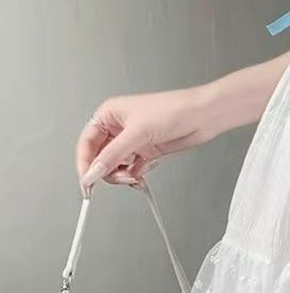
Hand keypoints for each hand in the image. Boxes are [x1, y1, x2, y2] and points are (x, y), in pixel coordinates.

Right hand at [76, 86, 213, 190]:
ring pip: (116, 165)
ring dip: (123, 175)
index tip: (87, 182)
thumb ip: (113, 156)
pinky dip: (135, 175)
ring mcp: (133, 141)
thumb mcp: (138, 134)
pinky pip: (132, 169)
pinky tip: (142, 175)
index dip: (85, 164)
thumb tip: (93, 171)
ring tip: (134, 177)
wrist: (201, 116)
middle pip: (100, 157)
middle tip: (121, 178)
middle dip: (108, 171)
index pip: (87, 144)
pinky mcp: (146, 151)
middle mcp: (118, 128)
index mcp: (109, 115)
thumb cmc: (173, 110)